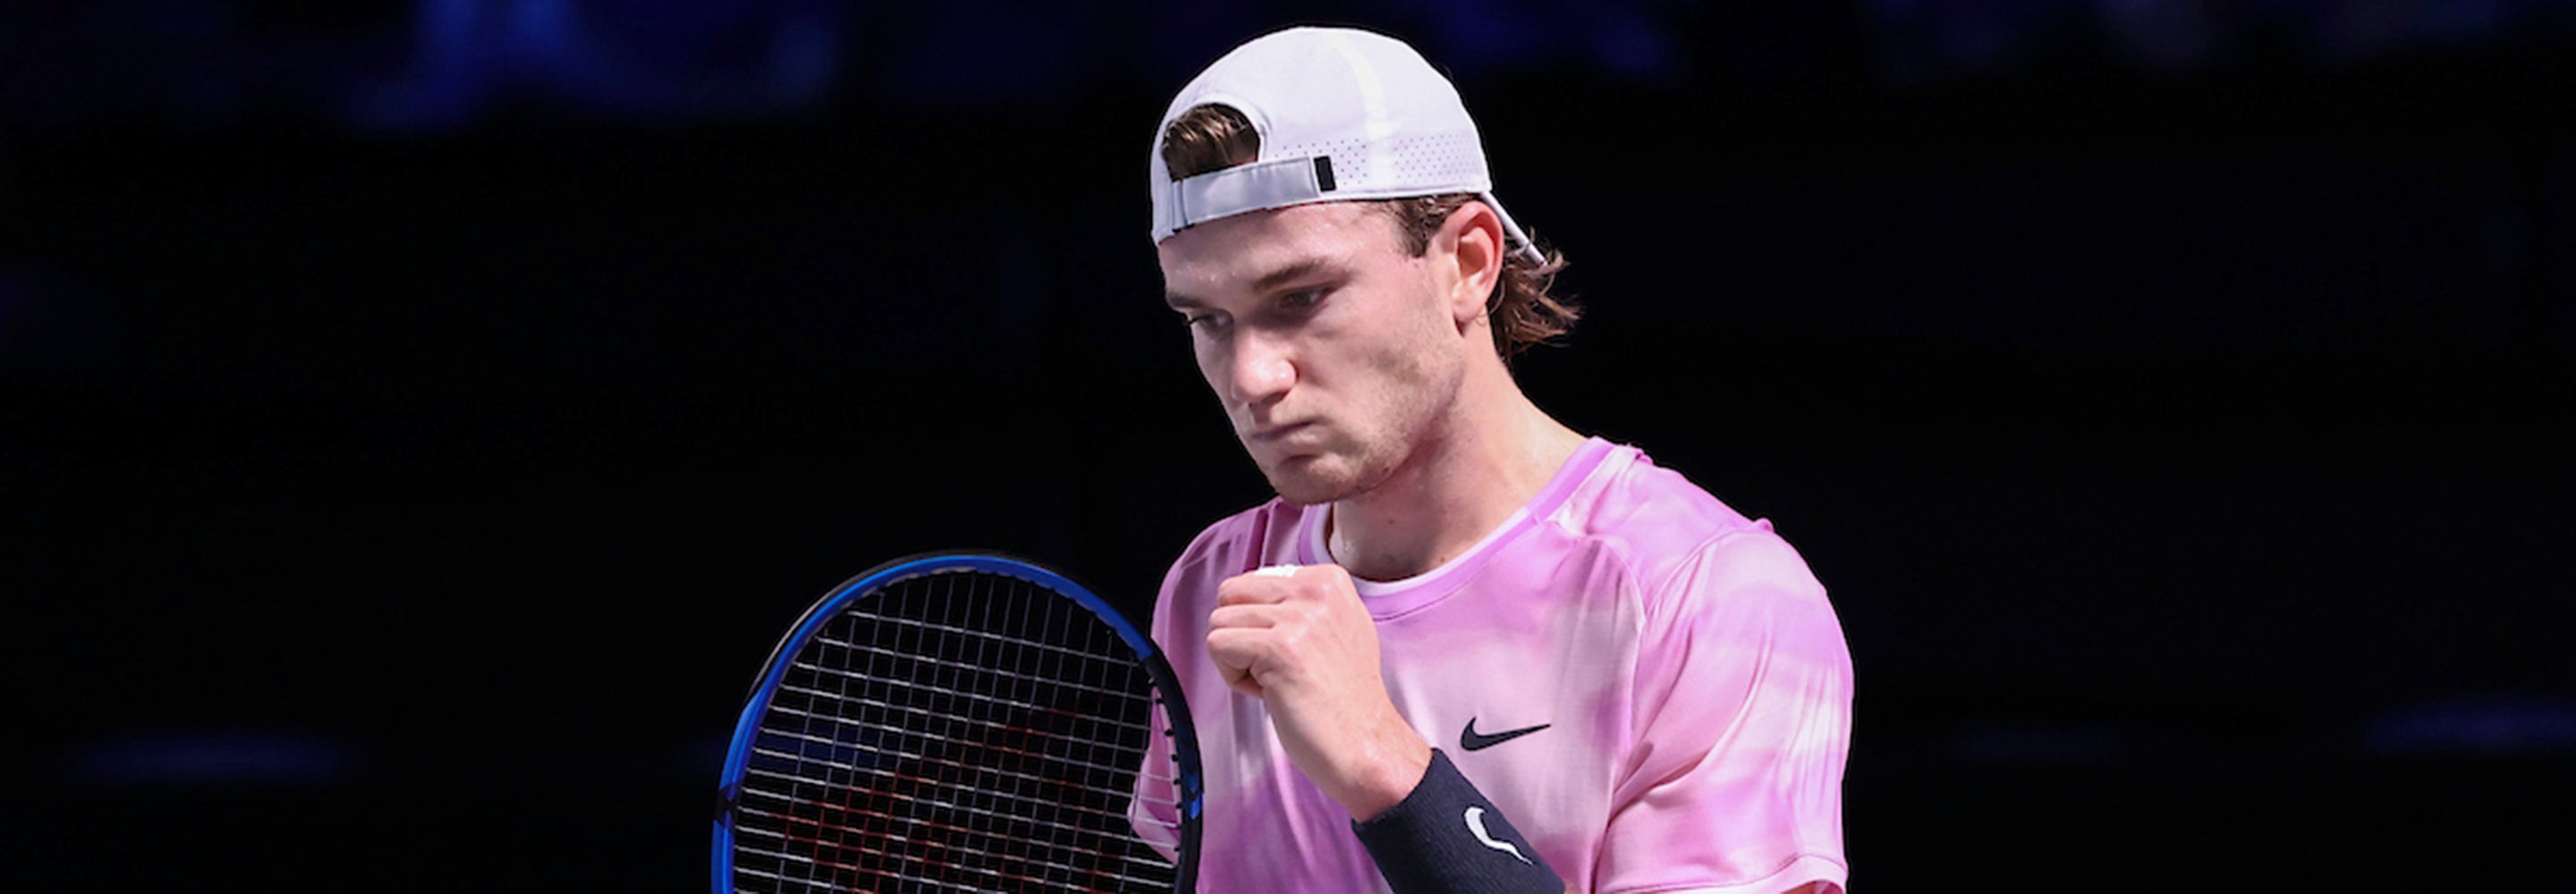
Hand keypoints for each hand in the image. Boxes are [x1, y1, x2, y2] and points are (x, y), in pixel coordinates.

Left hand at [1205, 564, 1430, 820]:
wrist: (1364, 743)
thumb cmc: (1345, 699)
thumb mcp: (1339, 628)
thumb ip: (1301, 604)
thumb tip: (1251, 591)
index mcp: (1328, 580)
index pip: (1251, 581)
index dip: (1260, 623)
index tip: (1294, 653)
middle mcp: (1315, 590)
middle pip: (1230, 595)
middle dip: (1241, 635)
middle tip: (1277, 668)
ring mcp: (1297, 618)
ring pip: (1219, 622)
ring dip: (1238, 659)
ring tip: (1278, 682)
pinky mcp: (1277, 648)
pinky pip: (1217, 645)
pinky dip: (1233, 677)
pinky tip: (1270, 693)